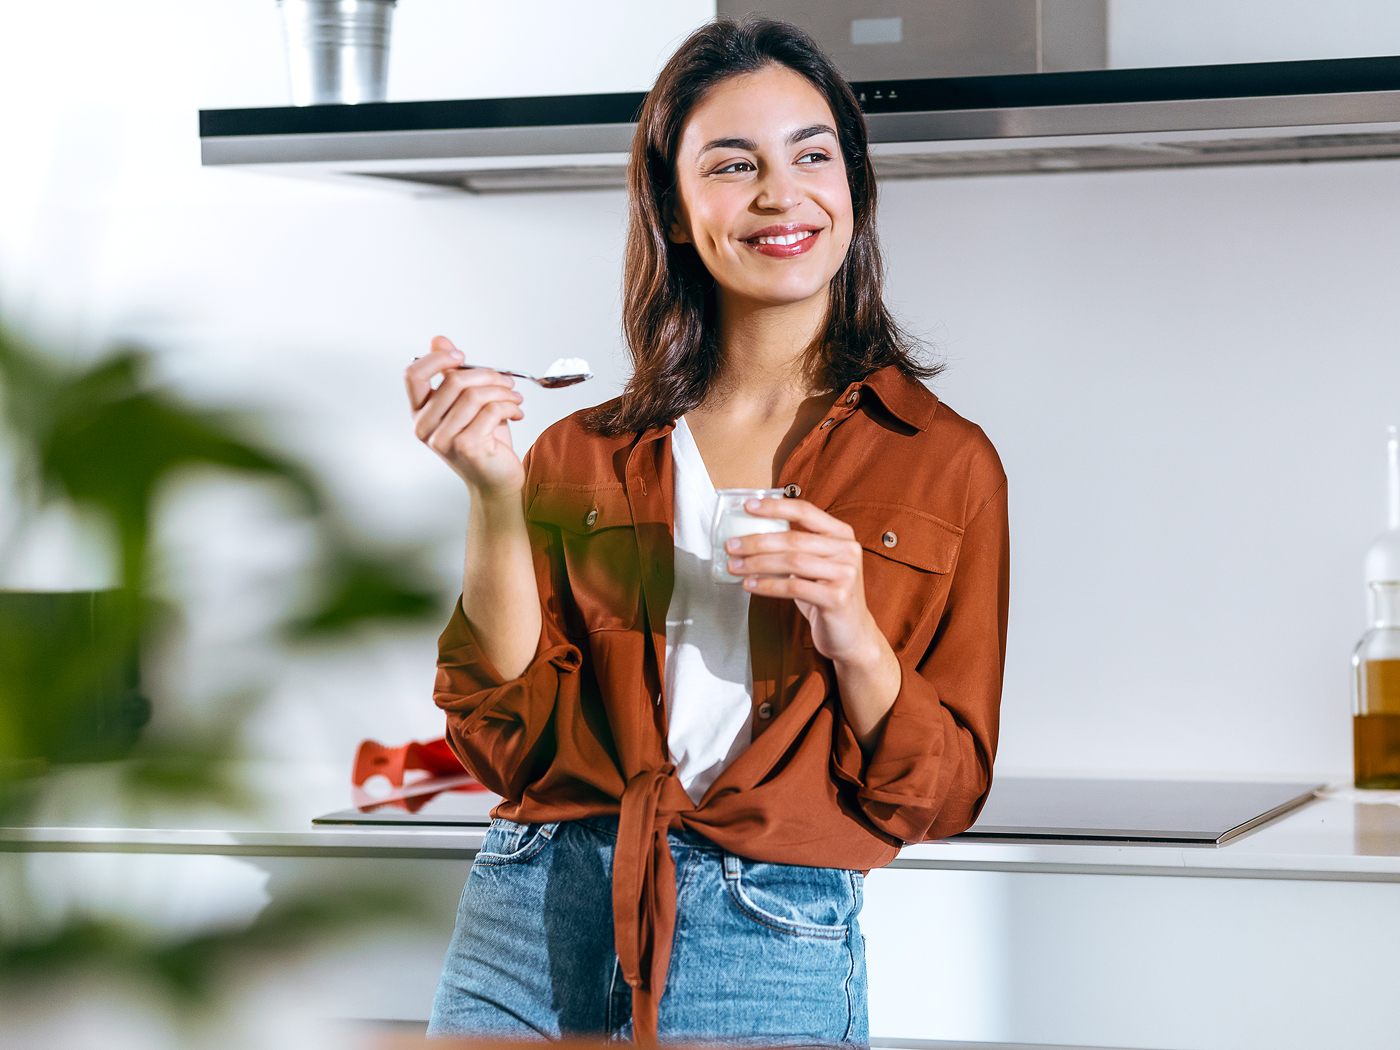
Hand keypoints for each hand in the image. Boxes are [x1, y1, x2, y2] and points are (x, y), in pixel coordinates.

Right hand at [405, 336, 524, 500]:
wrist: (497, 480)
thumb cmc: (483, 441)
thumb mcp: (466, 403)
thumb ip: (451, 373)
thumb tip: (438, 340)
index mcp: (420, 413)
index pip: (413, 375)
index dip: (437, 358)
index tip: (461, 355)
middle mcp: (425, 427)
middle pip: (453, 381)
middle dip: (488, 375)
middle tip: (506, 380)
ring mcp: (443, 439)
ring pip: (475, 394)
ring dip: (503, 391)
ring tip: (514, 398)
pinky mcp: (466, 447)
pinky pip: (491, 410)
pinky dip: (510, 406)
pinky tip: (516, 412)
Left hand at [726, 497, 900, 749]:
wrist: (852, 635)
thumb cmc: (826, 596)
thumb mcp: (815, 566)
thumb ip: (796, 548)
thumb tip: (750, 535)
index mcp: (842, 534)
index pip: (806, 512)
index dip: (775, 507)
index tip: (748, 506)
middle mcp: (848, 550)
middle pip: (794, 539)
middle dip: (757, 541)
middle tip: (731, 545)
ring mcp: (846, 574)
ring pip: (792, 562)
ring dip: (757, 564)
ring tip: (734, 566)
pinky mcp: (838, 597)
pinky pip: (793, 587)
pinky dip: (767, 585)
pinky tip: (750, 585)